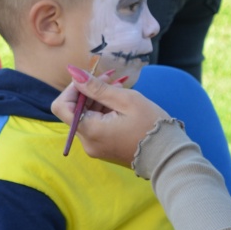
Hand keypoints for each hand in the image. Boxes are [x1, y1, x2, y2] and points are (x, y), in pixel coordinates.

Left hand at [50, 67, 171, 165]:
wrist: (168, 156)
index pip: (61, 106)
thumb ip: (97, 87)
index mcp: (90, 130)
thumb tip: (73, 73)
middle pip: (75, 111)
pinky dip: (105, 113)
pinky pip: (96, 126)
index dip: (72, 89)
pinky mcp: (104, 149)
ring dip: (99, 100)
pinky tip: (122, 104)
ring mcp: (95, 147)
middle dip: (90, 92)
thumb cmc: (150, 126)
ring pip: (86, 117)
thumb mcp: (125, 100)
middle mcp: (87, 142)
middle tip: (112, 79)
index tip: (91, 80)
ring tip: (121, 88)